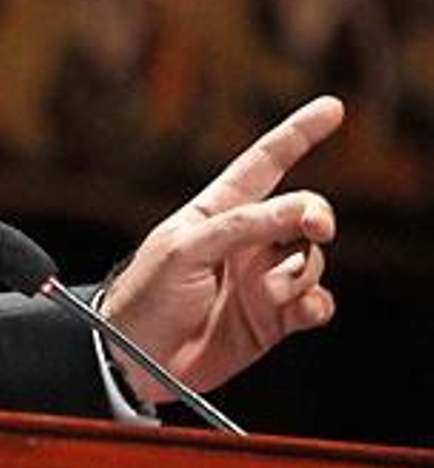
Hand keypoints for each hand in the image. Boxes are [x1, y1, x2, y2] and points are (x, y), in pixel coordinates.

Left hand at [99, 95, 342, 402]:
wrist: (134, 360)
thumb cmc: (146, 295)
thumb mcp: (185, 249)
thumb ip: (243, 226)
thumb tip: (301, 211)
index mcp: (218, 211)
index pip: (264, 164)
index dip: (298, 135)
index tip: (332, 108)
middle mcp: (246, 241)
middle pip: (303, 213)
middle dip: (315, 215)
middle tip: (315, 227)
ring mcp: (262, 279)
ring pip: (312, 260)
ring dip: (300, 272)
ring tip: (266, 293)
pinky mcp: (274, 319)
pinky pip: (316, 303)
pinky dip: (313, 304)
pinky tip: (294, 311)